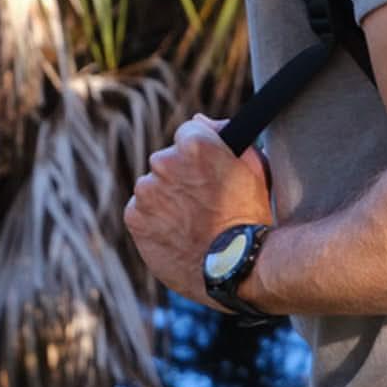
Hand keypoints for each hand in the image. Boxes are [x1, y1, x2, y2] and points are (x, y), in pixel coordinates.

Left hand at [124, 114, 272, 307]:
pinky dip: (152, 221)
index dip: (200, 155)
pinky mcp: (134, 218)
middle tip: (201, 202)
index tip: (208, 174)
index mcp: (194, 142)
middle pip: (166, 161)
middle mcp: (164, 161)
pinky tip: (176, 234)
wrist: (237, 265)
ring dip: (165, 198)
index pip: (187, 134)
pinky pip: (139, 211)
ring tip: (189, 222)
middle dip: (179, 176)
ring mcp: (147, 191)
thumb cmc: (251, 214)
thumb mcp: (253, 165)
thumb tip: (200, 121)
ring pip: (152, 187)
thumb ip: (224, 134)